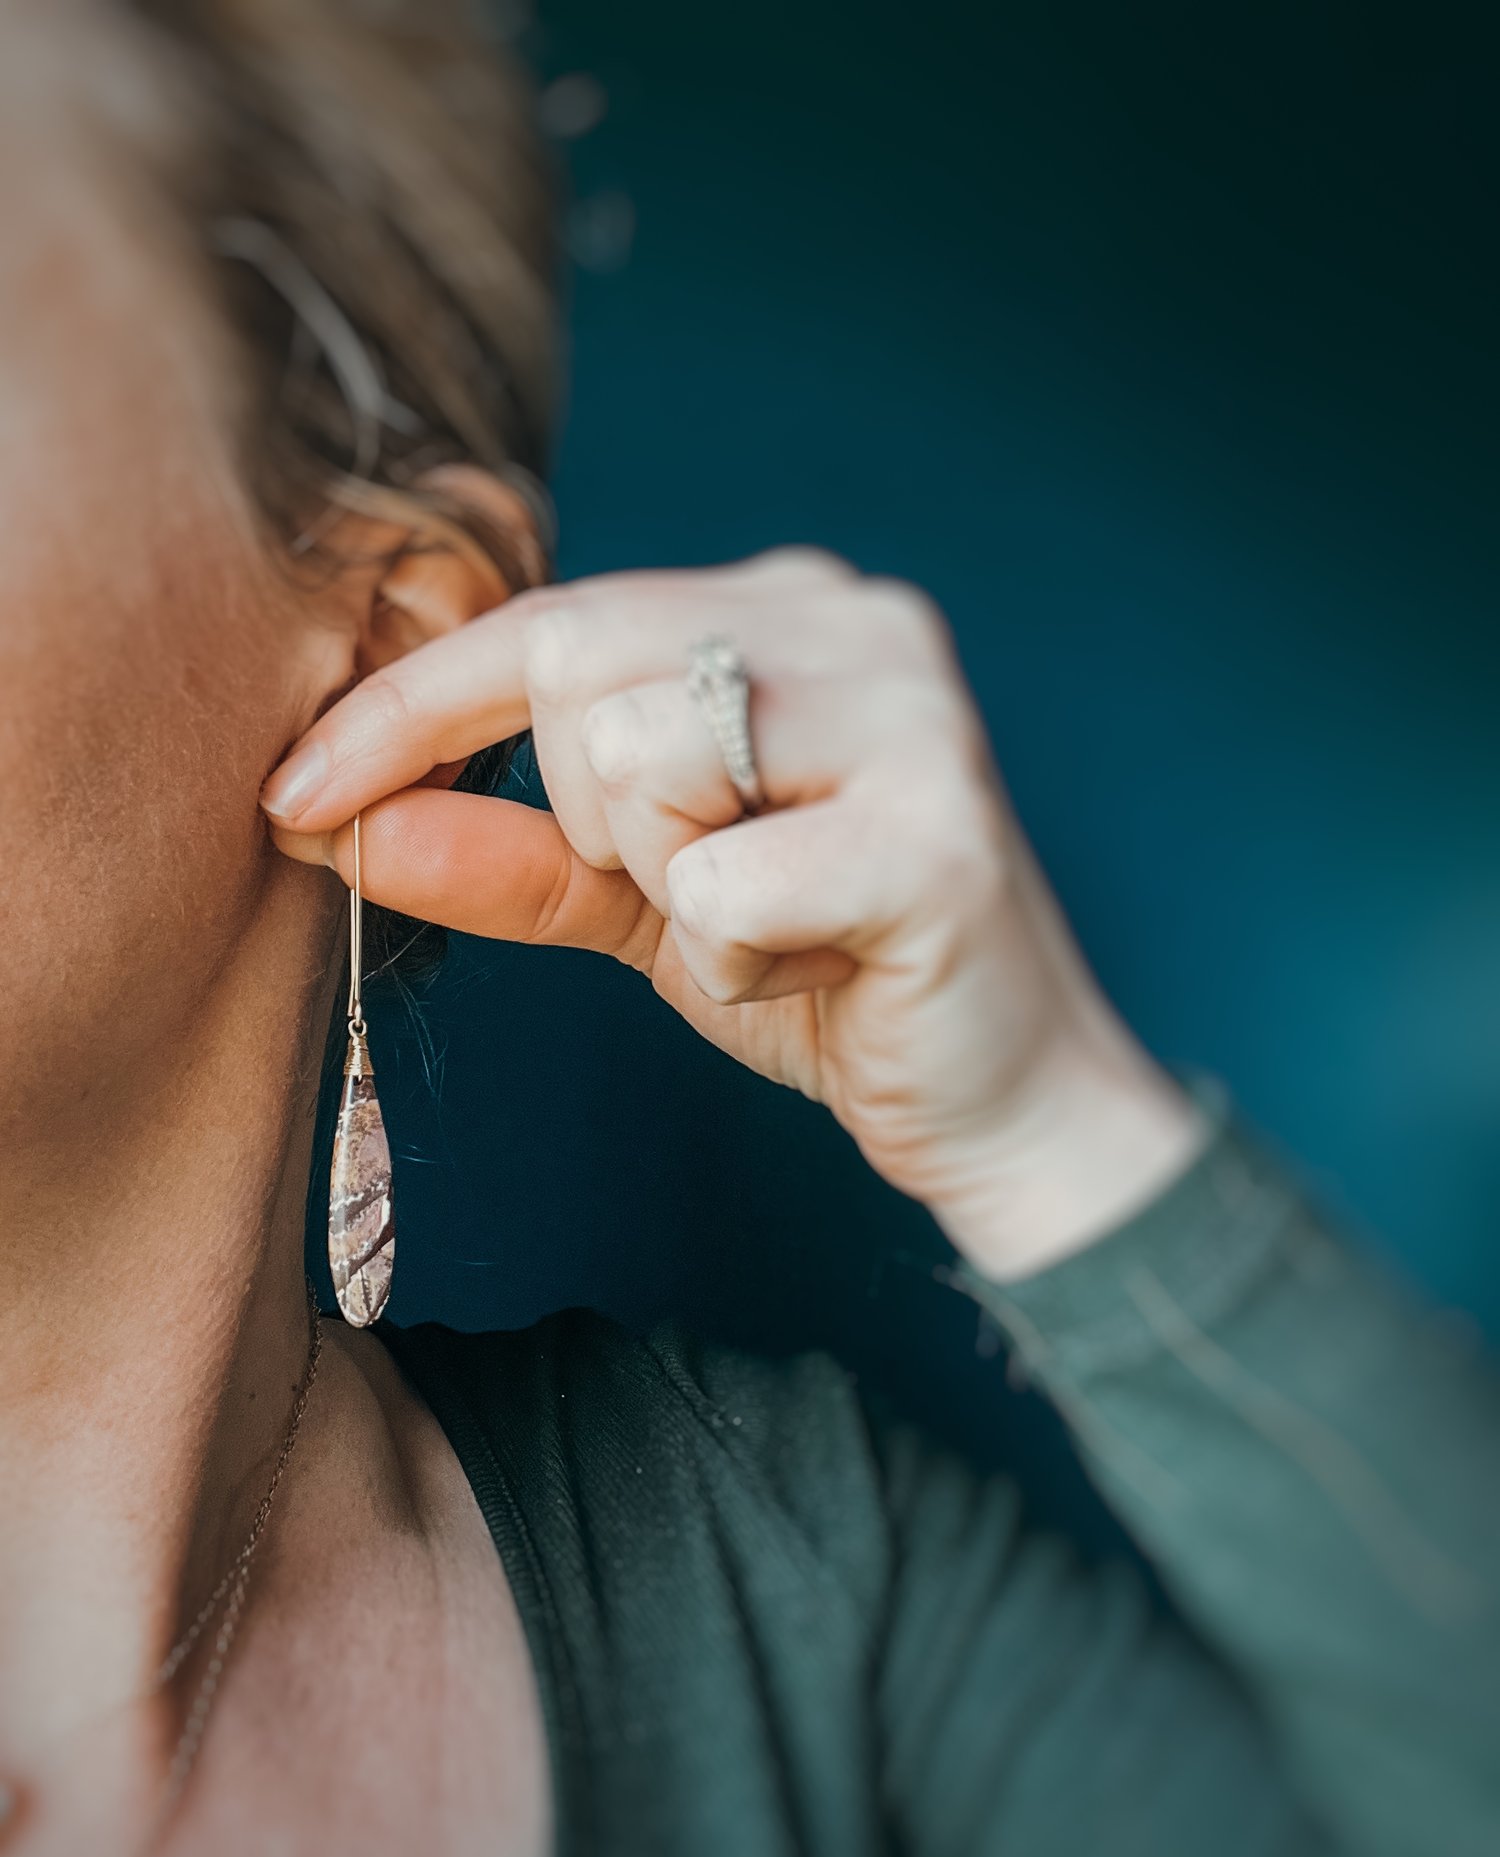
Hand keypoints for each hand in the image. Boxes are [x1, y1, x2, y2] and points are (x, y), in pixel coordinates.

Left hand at [261, 549, 1201, 1277]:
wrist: (999, 1098)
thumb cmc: (826, 972)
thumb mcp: (644, 904)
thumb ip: (508, 852)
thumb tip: (342, 828)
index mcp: (785, 611)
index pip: (549, 621)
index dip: (403, 710)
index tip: (292, 796)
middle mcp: (856, 620)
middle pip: (580, 676)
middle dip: (595, 824)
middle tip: (697, 892)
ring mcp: (912, 712)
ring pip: (639, 761)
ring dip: (669, 889)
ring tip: (772, 922)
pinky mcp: (939, 829)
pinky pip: (721, 887)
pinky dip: (734, 958)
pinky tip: (821, 965)